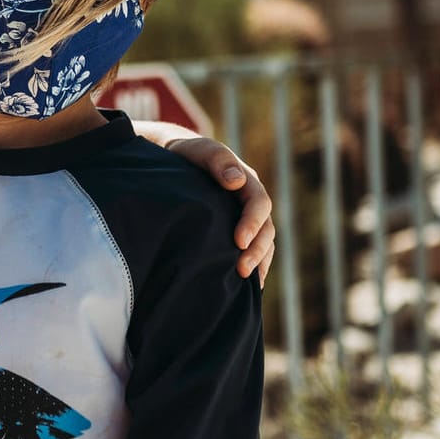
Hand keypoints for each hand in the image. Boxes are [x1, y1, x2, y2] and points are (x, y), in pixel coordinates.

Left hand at [161, 135, 275, 285]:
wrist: (173, 161)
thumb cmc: (185, 155)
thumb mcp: (198, 150)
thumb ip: (217, 160)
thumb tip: (236, 181)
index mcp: (245, 182)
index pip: (258, 203)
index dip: (252, 223)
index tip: (239, 241)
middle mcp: (249, 202)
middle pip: (266, 228)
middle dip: (257, 250)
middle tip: (242, 270)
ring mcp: (244, 219)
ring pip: (263, 243)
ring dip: (258, 262)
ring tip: (246, 282)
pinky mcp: (234, 233)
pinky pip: (251, 251)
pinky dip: (253, 267)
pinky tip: (246, 288)